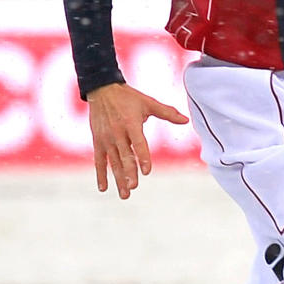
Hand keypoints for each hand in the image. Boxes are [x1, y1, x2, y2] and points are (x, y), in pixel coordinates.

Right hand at [86, 82, 188, 198]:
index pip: (138, 143)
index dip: (142, 157)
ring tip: (125, 194)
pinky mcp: (98, 141)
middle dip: (129, 173)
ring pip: (113, 162)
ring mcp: (106, 138)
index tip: (147, 171)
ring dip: (118, 179)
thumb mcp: (148, 103)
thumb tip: (185, 120)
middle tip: (133, 187)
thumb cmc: (129, 97)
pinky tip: (104, 188)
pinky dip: (100, 174)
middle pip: (124, 156)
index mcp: (131, 123)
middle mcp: (117, 133)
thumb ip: (167, 113)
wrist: (102, 90)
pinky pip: (99, 161)